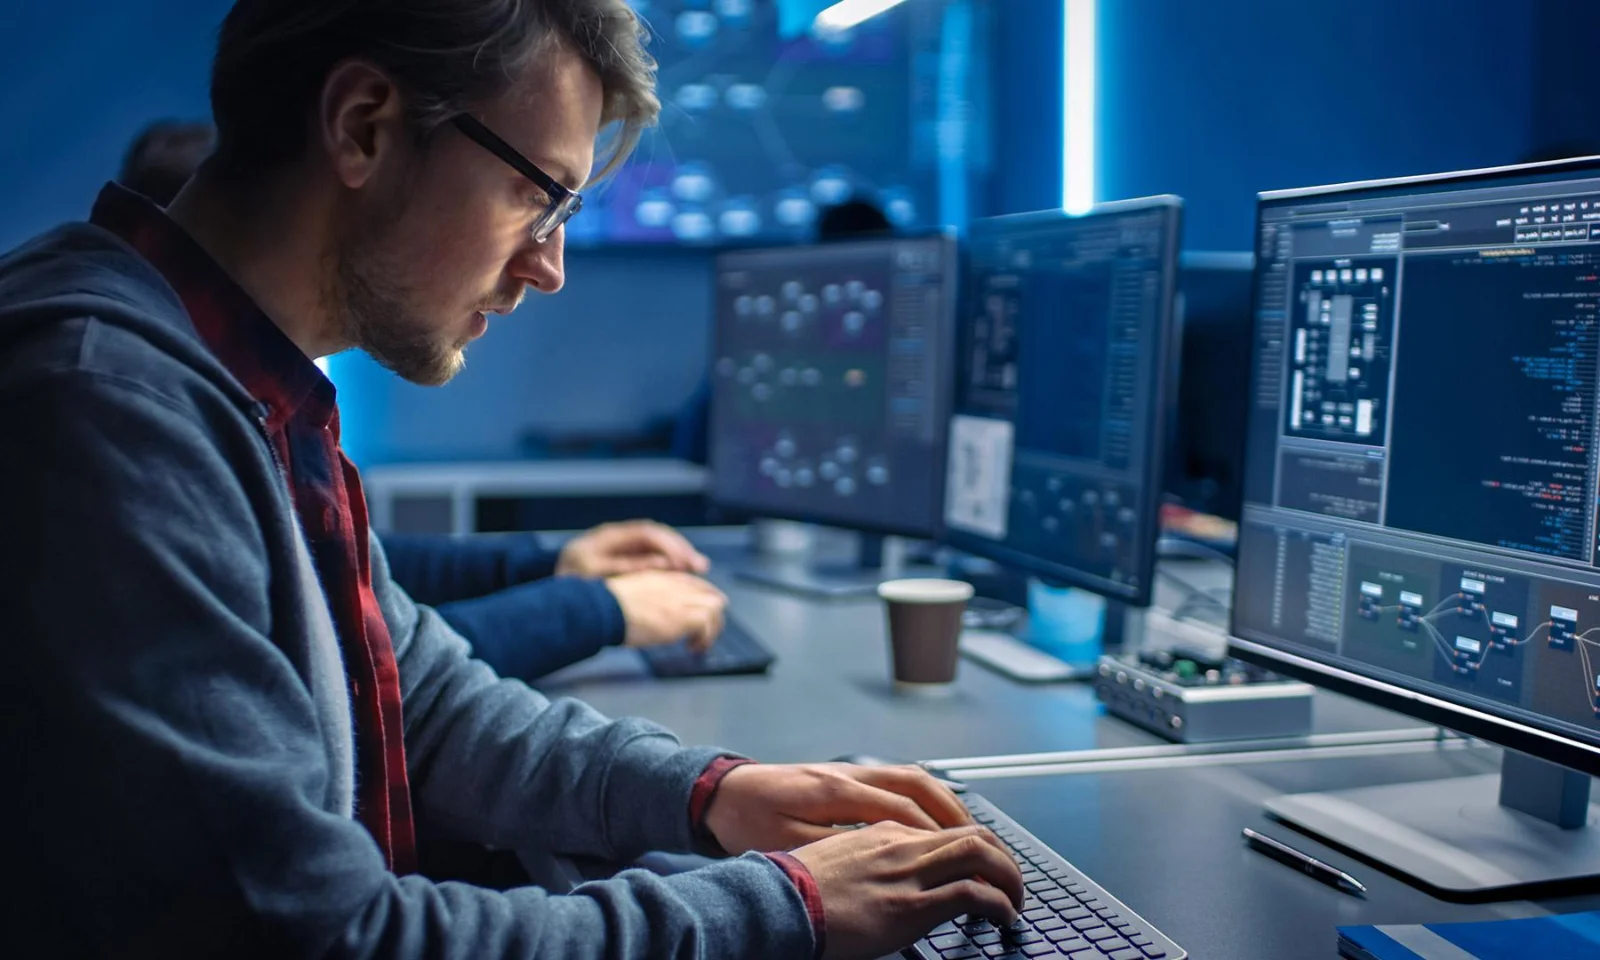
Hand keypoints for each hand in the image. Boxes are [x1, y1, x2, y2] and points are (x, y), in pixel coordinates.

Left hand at [556, 521, 709, 577]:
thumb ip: (627, 567)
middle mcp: (622, 535)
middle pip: (659, 534)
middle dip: (682, 548)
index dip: (669, 546)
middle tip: (700, 566)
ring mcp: (626, 544)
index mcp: (611, 536)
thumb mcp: (594, 572)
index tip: (683, 563)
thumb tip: (661, 565)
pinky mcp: (629, 556)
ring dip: (681, 554)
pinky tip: (684, 573)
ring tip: (699, 568)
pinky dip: (671, 562)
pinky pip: (655, 554)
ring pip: (660, 543)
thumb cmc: (569, 577)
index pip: (647, 533)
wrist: (553, 581)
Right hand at [604, 571, 726, 650]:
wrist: (606, 608)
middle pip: (713, 597)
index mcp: (666, 578)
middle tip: (703, 634)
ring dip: (710, 631)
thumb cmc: (610, 604)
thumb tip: (656, 610)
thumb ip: (653, 595)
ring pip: (715, 610)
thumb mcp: (635, 591)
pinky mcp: (683, 617)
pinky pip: (707, 626)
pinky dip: (704, 640)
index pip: (699, 586)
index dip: (705, 602)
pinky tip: (691, 648)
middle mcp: (678, 586)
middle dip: (713, 618)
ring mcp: (682, 601)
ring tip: (697, 645)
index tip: (704, 616)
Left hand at [704, 762, 972, 854]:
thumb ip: (833, 850)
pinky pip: (898, 780)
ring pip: (912, 777)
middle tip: (983, 845)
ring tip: (970, 832)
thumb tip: (880, 858)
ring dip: (945, 801)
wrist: (720, 792)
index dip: (938, 837)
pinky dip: (925, 797)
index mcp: (837, 791)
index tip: (964, 861)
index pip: (904, 810)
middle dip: (956, 814)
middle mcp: (850, 773)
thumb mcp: (784, 845)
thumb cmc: (747, 821)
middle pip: (919, 785)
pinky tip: (935, 818)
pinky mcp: (845, 776)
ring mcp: (849, 770)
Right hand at [793, 822, 1023, 959]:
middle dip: (1001, 856)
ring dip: (1009, 877)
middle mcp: (900, 843)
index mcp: (881, 832)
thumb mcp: (835, 861)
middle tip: (1012, 882)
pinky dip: (999, 904)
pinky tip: (1002, 918)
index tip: (983, 867)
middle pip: (971, 832)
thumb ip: (866, 861)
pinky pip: (973, 893)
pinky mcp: (911, 905)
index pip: (942, 829)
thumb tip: (886, 881)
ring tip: (1015, 900)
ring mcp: (907, 872)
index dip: (973, 847)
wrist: (774, 903)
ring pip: (980, 854)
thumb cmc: (795, 890)